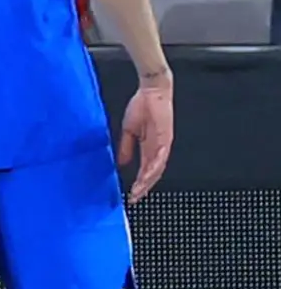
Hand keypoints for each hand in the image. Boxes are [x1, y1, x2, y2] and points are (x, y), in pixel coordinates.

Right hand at [118, 77, 173, 202]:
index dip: (140, 183)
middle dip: (144, 187)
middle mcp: (159, 148)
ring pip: (158, 168)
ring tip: (139, 191)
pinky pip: (160, 156)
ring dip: (148, 181)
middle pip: (153, 173)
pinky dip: (154, 167)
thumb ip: (127, 148)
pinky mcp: (165, 137)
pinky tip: (146, 175)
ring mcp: (163, 143)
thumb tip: (122, 163)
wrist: (151, 90)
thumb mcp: (129, 131)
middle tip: (134, 198)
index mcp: (149, 147)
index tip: (131, 195)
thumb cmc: (141, 107)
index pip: (146, 170)